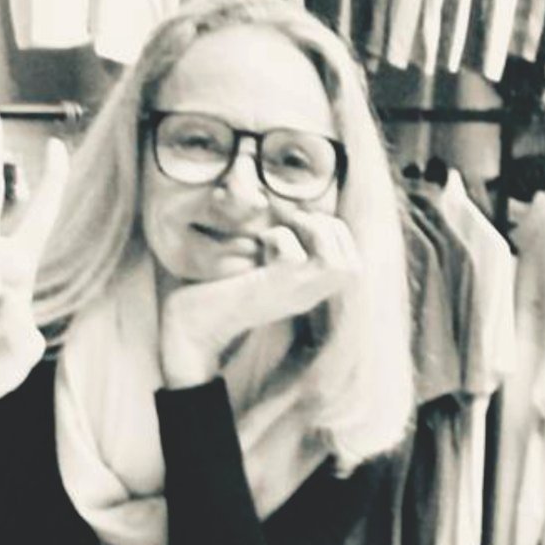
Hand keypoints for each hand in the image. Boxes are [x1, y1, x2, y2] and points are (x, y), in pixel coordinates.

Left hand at [158, 204, 358, 389]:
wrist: (191, 330)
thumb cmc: (217, 295)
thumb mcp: (260, 272)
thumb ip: (281, 254)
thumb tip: (294, 214)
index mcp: (309, 292)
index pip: (353, 265)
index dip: (334, 234)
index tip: (300, 225)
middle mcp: (308, 297)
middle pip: (352, 264)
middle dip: (328, 229)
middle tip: (292, 224)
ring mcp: (294, 295)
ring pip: (335, 260)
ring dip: (310, 231)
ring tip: (280, 232)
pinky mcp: (273, 288)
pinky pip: (293, 255)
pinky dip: (277, 237)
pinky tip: (257, 244)